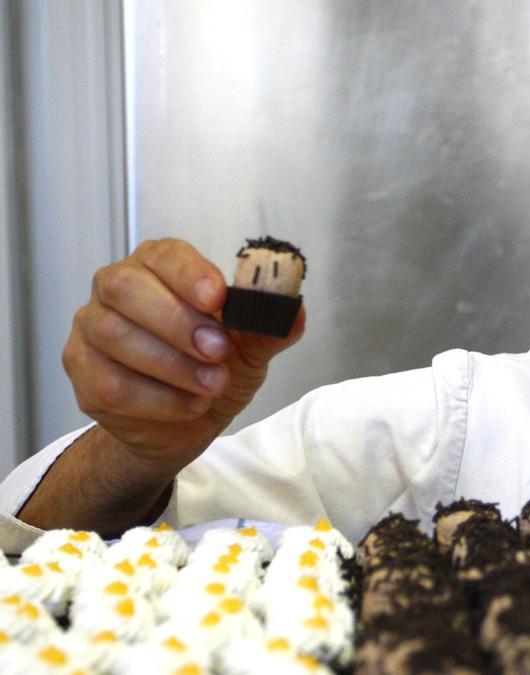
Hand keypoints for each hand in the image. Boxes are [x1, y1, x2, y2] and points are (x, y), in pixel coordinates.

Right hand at [61, 238, 304, 470]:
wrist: (182, 424)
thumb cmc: (212, 370)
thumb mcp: (250, 350)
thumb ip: (268, 328)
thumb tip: (294, 311)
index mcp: (157, 268)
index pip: (164, 254)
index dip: (189, 273)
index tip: (219, 298)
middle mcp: (116, 290)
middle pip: (126, 289)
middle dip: (177, 321)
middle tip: (218, 351)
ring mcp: (91, 330)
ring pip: (115, 337)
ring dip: (173, 365)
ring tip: (213, 385)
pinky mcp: (83, 373)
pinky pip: (111, 383)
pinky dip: (158, 399)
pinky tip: (191, 405)